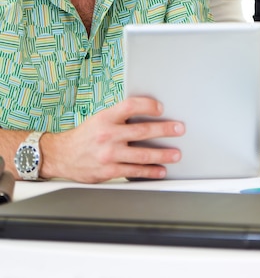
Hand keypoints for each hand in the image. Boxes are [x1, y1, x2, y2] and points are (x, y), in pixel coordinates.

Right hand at [41, 97, 184, 182]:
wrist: (61, 155)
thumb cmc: (84, 136)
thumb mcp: (99, 119)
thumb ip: (120, 117)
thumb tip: (146, 113)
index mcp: (105, 118)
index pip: (130, 106)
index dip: (147, 105)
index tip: (161, 108)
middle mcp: (107, 135)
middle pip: (141, 131)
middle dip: (164, 130)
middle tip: (179, 129)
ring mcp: (109, 154)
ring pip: (141, 155)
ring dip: (162, 155)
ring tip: (176, 154)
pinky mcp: (108, 171)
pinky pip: (133, 171)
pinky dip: (149, 171)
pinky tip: (160, 170)